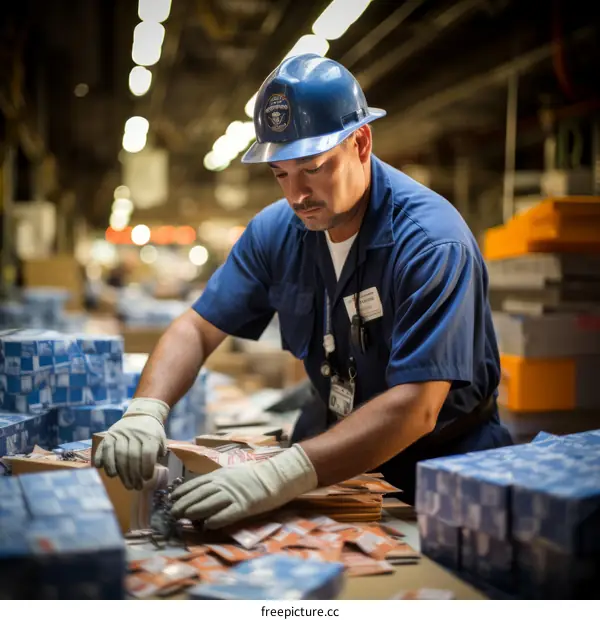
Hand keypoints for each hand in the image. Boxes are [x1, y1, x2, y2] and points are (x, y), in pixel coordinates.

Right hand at [94, 398, 168, 489]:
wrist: (141, 414)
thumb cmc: (152, 432)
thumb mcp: (160, 439)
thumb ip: (158, 453)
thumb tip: (152, 471)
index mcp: (149, 435)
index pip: (147, 453)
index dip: (147, 467)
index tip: (147, 478)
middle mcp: (134, 434)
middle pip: (131, 456)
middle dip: (133, 475)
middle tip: (134, 487)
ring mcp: (120, 434)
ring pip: (117, 453)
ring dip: (119, 471)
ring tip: (123, 482)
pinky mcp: (109, 434)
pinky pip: (104, 447)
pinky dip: (102, 459)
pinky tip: (104, 470)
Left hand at [170, 444, 317, 528]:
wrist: (275, 476)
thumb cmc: (253, 475)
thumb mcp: (232, 473)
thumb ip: (217, 480)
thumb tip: (200, 490)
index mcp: (220, 475)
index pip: (196, 483)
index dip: (182, 491)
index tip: (171, 497)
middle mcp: (224, 484)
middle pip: (199, 494)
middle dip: (183, 503)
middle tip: (172, 512)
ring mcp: (233, 495)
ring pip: (209, 503)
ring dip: (193, 511)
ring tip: (182, 518)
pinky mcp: (244, 506)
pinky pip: (227, 514)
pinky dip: (215, 520)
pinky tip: (206, 525)